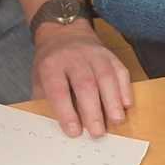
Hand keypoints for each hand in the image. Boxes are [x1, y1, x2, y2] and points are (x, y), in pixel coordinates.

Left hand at [32, 21, 134, 139]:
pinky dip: (125, 89)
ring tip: (116, 121)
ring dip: (113, 101)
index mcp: (51, 64)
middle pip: (85, 84)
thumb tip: (55, 126)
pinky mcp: (111, 55)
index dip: (66, 112)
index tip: (74, 131)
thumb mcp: (38, 77)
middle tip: (98, 132)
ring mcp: (95, 54)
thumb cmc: (51, 62)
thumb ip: (44, 99)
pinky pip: (121, 71)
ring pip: (106, 77)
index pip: (58, 89)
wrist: (64, 32)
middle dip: (93, 110)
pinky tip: (126, 105)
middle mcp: (74, 57)